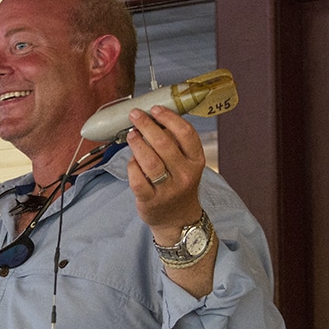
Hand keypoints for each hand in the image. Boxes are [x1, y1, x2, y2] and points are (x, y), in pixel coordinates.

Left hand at [126, 105, 216, 296]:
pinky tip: (131, 160)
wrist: (178, 220)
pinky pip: (137, 179)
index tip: (155, 109)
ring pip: (149, 161)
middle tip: (136, 116)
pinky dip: (131, 166)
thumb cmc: (179, 185)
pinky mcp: (150, 201)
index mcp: (196, 162)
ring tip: (131, 135)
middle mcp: (185, 175)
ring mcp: (168, 190)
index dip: (169, 118)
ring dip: (137, 144)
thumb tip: (152, 118)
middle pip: (164, 144)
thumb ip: (175, 144)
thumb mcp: (186, 165)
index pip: (186, 134)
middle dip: (146, 126)